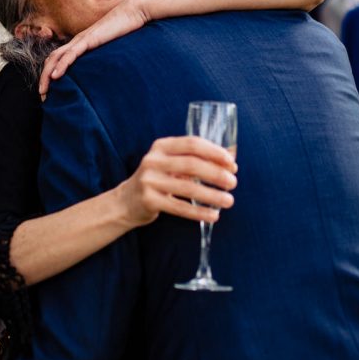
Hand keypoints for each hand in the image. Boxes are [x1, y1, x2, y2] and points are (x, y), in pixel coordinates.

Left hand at [39, 0, 149, 99]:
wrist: (132, 13)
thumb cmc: (125, 31)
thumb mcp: (111, 49)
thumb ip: (104, 58)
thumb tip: (106, 75)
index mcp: (80, 44)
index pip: (58, 59)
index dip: (50, 74)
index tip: (51, 92)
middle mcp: (76, 41)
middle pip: (52, 59)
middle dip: (44, 78)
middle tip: (42, 96)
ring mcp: (81, 40)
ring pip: (56, 57)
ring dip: (47, 75)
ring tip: (43, 91)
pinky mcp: (88, 40)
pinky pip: (70, 54)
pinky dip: (61, 65)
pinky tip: (55, 76)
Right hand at [113, 136, 237, 227]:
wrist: (126, 201)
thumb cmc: (157, 180)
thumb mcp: (168, 163)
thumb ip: (192, 160)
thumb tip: (228, 162)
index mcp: (161, 146)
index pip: (192, 144)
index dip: (214, 152)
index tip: (231, 163)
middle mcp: (153, 160)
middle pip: (191, 164)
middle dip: (216, 174)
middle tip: (232, 183)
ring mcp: (149, 181)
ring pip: (187, 188)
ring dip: (212, 195)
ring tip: (229, 201)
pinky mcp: (149, 200)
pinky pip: (179, 207)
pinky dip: (199, 212)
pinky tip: (213, 215)